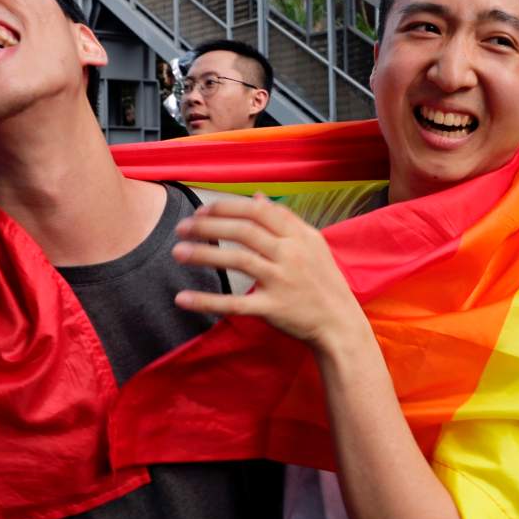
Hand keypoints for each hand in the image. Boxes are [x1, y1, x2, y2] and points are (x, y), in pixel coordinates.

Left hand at [171, 194, 367, 352]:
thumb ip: (284, 219)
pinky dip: (208, 301)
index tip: (202, 210)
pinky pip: (236, 303)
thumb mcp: (311, 243)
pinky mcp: (274, 308)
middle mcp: (291, 254)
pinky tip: (183, 299)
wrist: (340, 322)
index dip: (227, 207)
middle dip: (209, 226)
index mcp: (299, 236)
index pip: (258, 211)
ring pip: (238, 260)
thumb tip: (257, 196)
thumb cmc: (323, 281)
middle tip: (181, 227)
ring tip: (177, 252)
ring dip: (205, 254)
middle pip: (244, 231)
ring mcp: (282, 281)